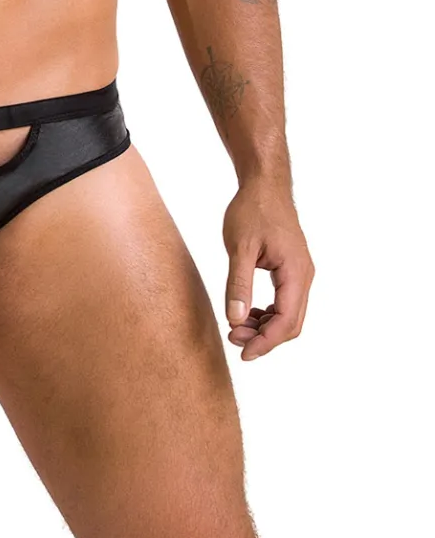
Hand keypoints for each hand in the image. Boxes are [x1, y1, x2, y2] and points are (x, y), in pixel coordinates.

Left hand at [222, 177, 314, 361]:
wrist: (265, 184)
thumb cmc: (252, 210)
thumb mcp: (239, 247)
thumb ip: (238, 284)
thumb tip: (236, 320)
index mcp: (295, 271)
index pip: (287, 320)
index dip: (266, 342)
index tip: (244, 353)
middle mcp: (304, 275)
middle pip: (292, 323)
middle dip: (264, 337)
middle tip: (234, 340)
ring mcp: (301, 272)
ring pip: (290, 314)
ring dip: (266, 326)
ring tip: (236, 327)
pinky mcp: (292, 268)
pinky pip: (286, 301)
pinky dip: (268, 313)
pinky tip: (248, 313)